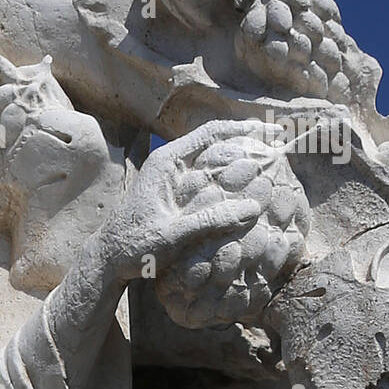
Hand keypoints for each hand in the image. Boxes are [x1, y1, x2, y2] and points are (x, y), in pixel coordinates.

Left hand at [107, 118, 277, 279]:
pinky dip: (230, 176)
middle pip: (216, 141)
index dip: (245, 130)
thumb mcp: (172, 235)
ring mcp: (173, 177)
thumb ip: (210, 220)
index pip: (211, 133)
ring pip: (213, 159)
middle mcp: (170, 163)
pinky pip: (209, 177)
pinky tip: (250, 185)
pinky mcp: (176, 192)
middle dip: (248, 140)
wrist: (108, 258)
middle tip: (280, 143)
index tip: (274, 133)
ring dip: (241, 157)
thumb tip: (254, 206)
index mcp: (166, 162)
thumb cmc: (133, 246)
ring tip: (273, 160)